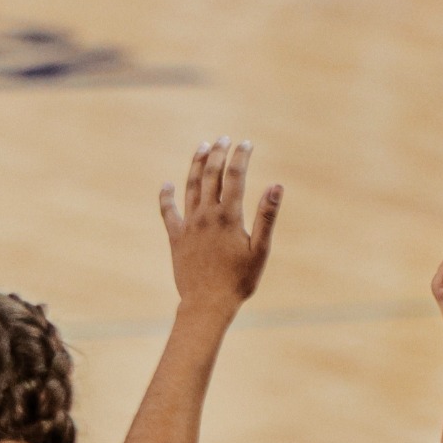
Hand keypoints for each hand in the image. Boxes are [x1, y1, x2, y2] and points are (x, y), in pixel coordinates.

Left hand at [160, 138, 281, 314]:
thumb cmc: (239, 280)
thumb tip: (276, 185)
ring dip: (196, 165)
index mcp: (228, 216)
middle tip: (224, 139)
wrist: (207, 303)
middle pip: (210, 175)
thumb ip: (266, 216)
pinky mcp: (176, 237)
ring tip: (202, 148)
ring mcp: (188, 225)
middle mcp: (205, 216)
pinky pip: (168, 212)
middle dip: (218, 154)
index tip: (246, 143)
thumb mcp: (260, 249)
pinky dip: (166, 197)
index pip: (234, 177)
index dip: (240, 157)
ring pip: (190, 187)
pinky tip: (166, 185)